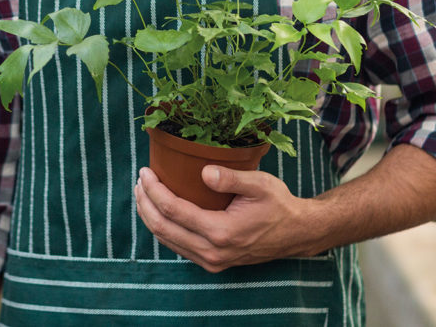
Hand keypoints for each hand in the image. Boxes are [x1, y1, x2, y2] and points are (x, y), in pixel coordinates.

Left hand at [133, 165, 320, 271]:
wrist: (296, 233)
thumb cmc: (278, 205)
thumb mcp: (260, 184)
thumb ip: (231, 178)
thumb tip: (204, 172)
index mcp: (221, 231)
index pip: (172, 210)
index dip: (153, 190)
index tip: (145, 172)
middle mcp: (212, 251)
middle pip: (162, 228)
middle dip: (144, 203)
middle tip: (139, 181)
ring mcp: (212, 261)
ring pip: (167, 240)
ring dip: (150, 216)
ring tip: (142, 193)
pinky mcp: (213, 263)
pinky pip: (178, 246)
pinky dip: (163, 228)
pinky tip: (159, 211)